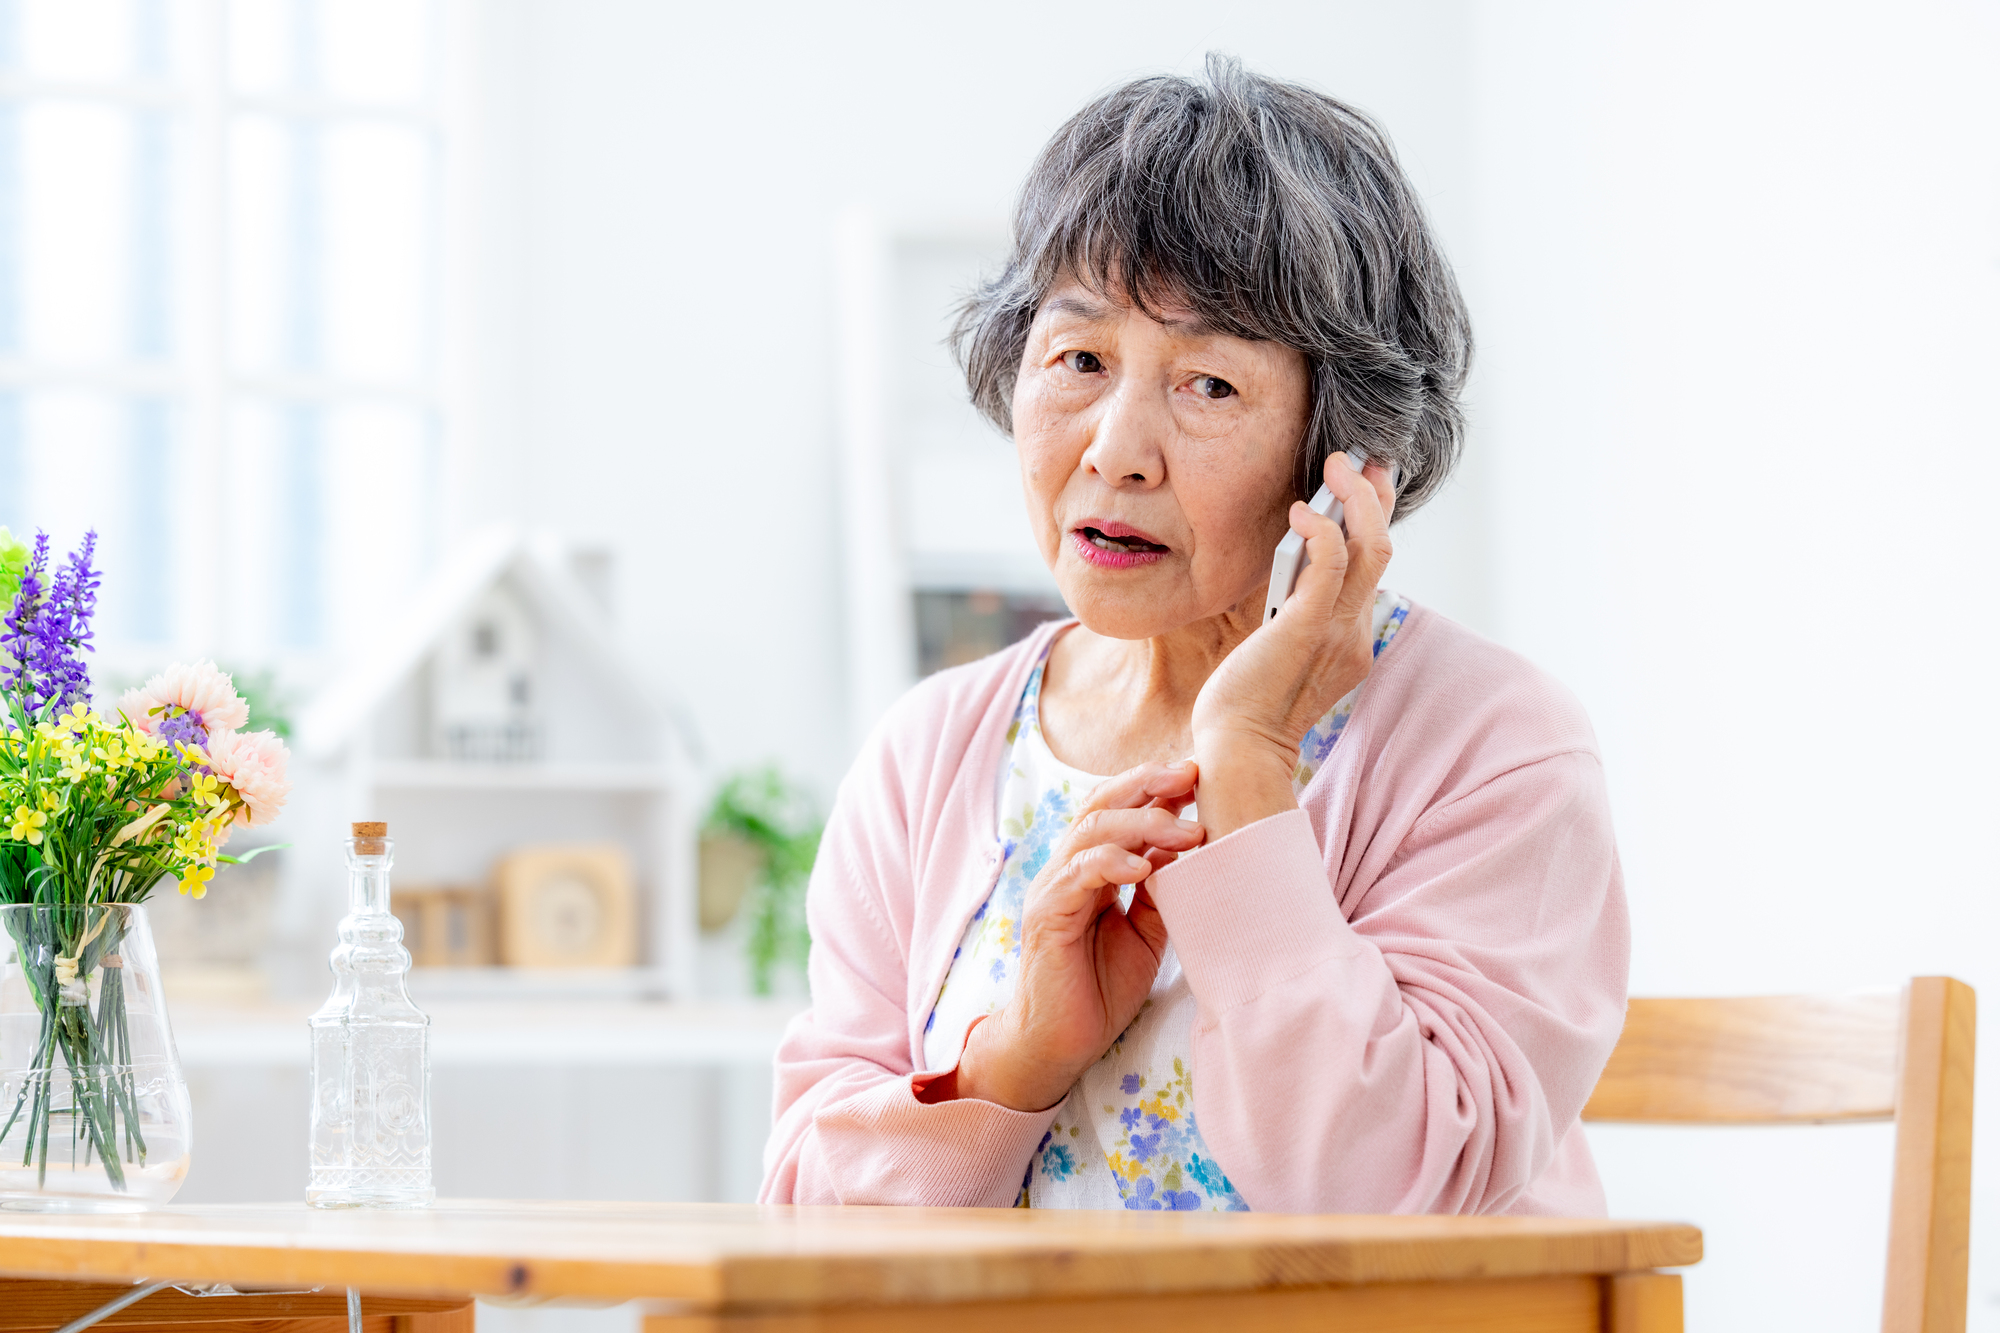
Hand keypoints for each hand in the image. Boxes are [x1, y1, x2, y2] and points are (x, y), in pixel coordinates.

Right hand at [954, 761, 1203, 1110]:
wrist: (1059, 1044)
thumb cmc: (1100, 989)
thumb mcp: (1145, 932)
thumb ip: (1160, 890)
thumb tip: (1193, 849)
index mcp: (1092, 868)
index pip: (1119, 808)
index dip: (1156, 787)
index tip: (1200, 775)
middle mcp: (1069, 869)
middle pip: (1102, 804)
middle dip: (1148, 783)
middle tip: (1192, 775)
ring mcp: (1053, 888)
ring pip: (1092, 830)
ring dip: (1143, 823)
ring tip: (1187, 830)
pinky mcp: (1046, 916)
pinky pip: (1077, 875)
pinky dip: (1110, 862)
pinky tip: (1144, 866)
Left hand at [1189, 452, 1396, 838]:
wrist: (1239, 751)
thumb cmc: (1246, 704)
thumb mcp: (1279, 648)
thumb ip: (1295, 611)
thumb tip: (1294, 568)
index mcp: (1350, 638)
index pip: (1370, 570)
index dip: (1372, 523)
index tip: (1364, 486)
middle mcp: (1354, 631)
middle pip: (1381, 550)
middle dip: (1376, 499)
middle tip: (1362, 460)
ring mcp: (1338, 630)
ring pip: (1370, 548)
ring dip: (1358, 498)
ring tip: (1337, 465)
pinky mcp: (1309, 627)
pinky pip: (1331, 564)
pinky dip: (1322, 528)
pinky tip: (1301, 510)